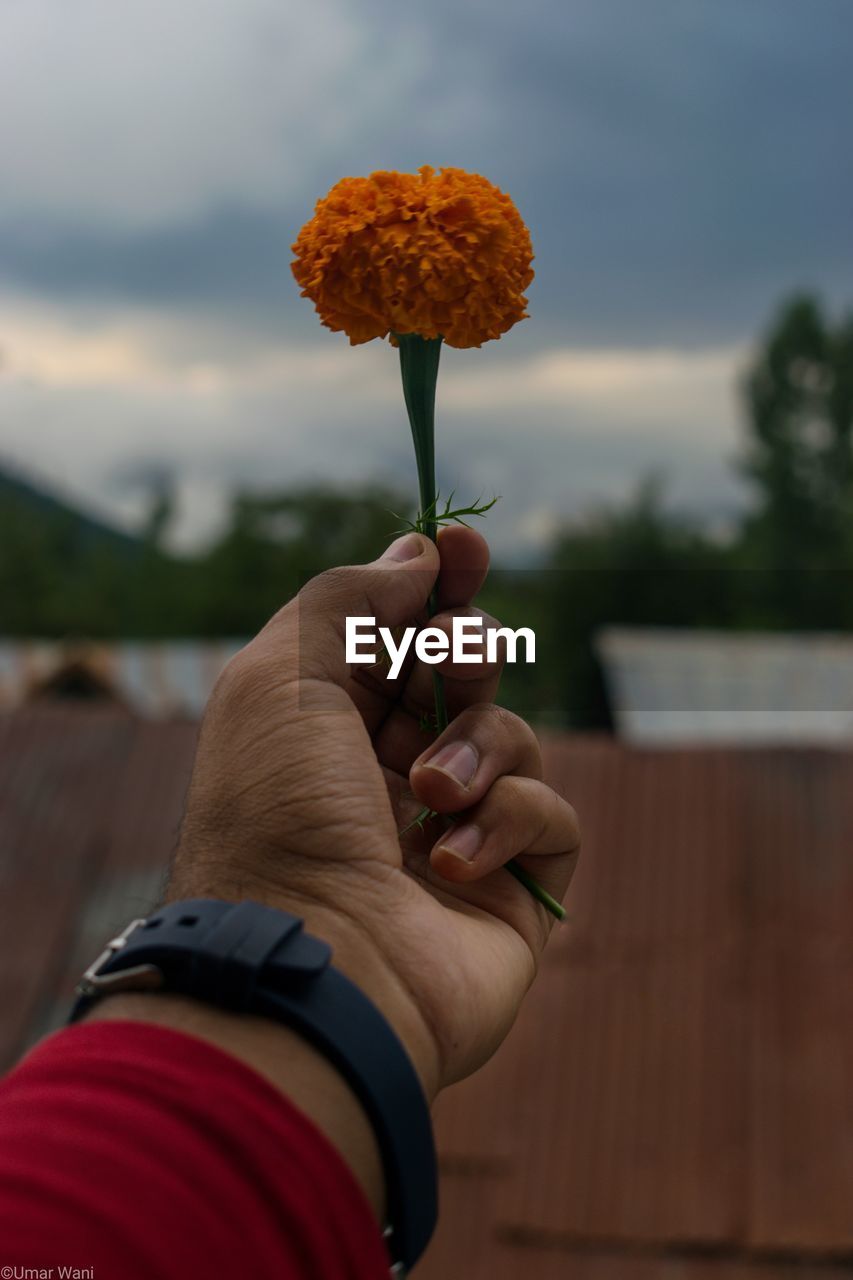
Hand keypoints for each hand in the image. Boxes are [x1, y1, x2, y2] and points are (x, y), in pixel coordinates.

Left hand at [169, 528, 579, 1096]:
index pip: (395, 638)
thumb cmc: (278, 817)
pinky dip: (506, 823)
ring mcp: (452, 836)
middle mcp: (384, 779)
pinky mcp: (512, 892)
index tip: (461, 539)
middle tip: (450, 659)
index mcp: (324, 732)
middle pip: (463, 676)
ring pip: (512, 738)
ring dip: (474, 749)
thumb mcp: (282, 676)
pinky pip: (550, 816)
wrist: (311, 969)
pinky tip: (446, 864)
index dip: (432, 584)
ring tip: (424, 793)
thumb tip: (417, 554)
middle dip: (464, 653)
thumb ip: (351, 599)